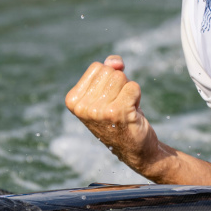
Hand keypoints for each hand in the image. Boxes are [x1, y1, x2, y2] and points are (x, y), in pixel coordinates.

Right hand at [65, 55, 157, 169]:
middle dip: (120, 85)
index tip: (109, 99)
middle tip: (119, 105)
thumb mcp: (107, 91)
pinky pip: (133, 86)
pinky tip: (132, 112)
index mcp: (73, 100)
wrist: (133, 148)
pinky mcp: (117, 113)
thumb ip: (109, 69)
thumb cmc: (119, 116)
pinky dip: (137, 96)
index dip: (109, 79)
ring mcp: (98, 111)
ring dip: (128, 91)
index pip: (98, 67)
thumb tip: (116, 62)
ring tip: (125, 109)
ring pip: (121, 77)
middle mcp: (82, 107)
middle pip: (110, 71)